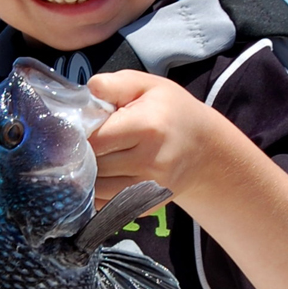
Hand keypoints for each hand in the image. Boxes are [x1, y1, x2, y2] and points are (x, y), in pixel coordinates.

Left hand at [87, 70, 221, 205]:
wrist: (205, 149)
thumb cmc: (172, 112)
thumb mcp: (149, 86)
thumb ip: (116, 84)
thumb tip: (91, 87)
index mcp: (147, 127)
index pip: (96, 139)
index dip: (82, 134)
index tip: (82, 127)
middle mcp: (150, 161)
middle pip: (95, 165)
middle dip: (84, 154)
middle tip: (87, 143)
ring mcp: (151, 187)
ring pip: (98, 188)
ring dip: (90, 175)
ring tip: (96, 158)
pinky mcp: (149, 204)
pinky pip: (108, 204)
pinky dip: (99, 193)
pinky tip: (105, 176)